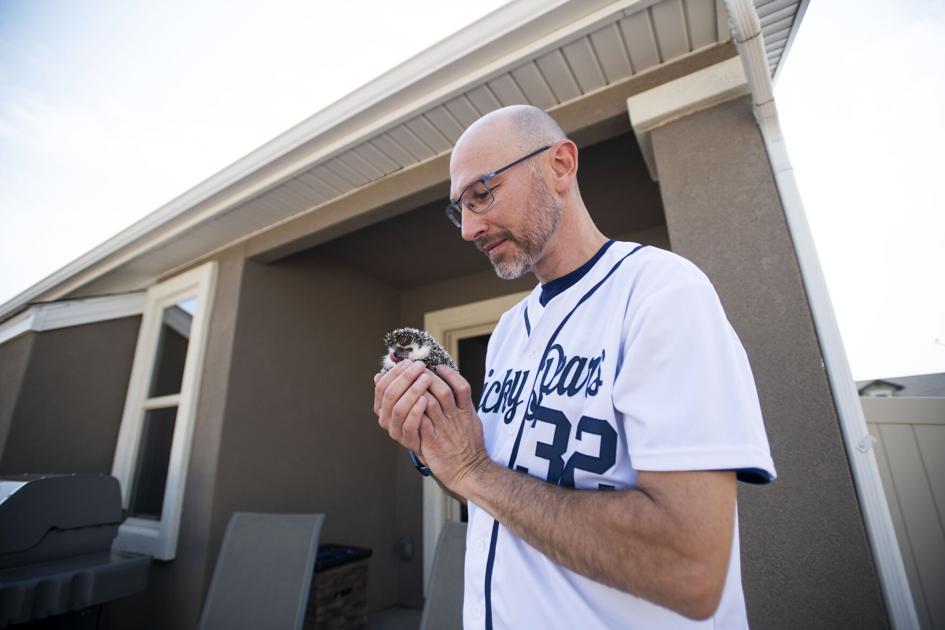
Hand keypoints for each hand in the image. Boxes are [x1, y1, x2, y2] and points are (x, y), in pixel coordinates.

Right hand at [373, 359, 431, 452]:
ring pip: (398, 409)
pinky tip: (426, 399)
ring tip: (426, 378)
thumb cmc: (420, 413)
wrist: (432, 441)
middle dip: (406, 378)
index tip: (410, 362)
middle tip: (421, 367)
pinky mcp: (408, 442)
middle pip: (390, 395)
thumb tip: (393, 362)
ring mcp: (395, 431)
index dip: (395, 373)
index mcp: (382, 406)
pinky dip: (416, 411)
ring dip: (413, 391)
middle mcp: (385, 418)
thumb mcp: (410, 396)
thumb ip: (401, 382)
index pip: (382, 386)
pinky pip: (409, 426)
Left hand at [416, 365, 490, 495]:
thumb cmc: (470, 447)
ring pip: (431, 403)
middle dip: (428, 378)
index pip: (462, 387)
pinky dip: (413, 410)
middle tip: (417, 371)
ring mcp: (444, 430)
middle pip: (443, 391)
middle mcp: (456, 419)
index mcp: (467, 412)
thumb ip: (464, 405)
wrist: (468, 470)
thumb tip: (456, 389)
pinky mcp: (433, 441)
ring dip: (418, 391)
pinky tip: (406, 404)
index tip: (439, 367)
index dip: (450, 374)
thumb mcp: (472, 422)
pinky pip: (421, 422)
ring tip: (410, 384)